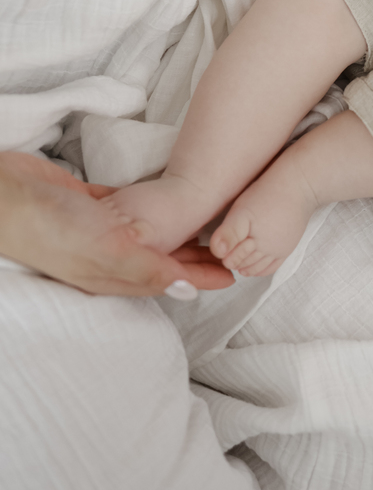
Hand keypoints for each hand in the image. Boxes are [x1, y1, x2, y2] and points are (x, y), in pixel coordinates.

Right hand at [0, 150, 232, 298]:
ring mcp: (99, 230)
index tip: (234, 274)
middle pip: (163, 259)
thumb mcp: (101, 251)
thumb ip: (144, 269)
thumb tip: (187, 292)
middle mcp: (108, 255)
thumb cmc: (49, 227)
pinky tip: (168, 202)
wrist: (5, 197)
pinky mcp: (91, 205)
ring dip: (179, 233)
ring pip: (151, 235)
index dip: (201, 278)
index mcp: (112, 273)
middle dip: (196, 259)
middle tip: (232, 249)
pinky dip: (152, 209)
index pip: (167, 279)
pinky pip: (130, 209)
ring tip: (208, 227)